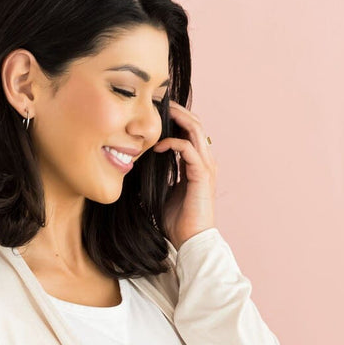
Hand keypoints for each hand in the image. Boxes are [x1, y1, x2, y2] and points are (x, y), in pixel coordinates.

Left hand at [153, 100, 217, 250]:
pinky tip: (157, 146)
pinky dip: (173, 143)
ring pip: (195, 130)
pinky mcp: (202, 175)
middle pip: (195, 124)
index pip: (189, 132)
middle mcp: (204, 161)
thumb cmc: (178, 222)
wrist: (190, 241)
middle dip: (178, 111)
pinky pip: (188, 148)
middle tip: (159, 103)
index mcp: (196, 164)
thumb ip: (158, 177)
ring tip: (161, 112)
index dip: (175, 119)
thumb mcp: (163, 193)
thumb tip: (138, 168)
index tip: (156, 112)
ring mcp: (205, 167)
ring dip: (178, 118)